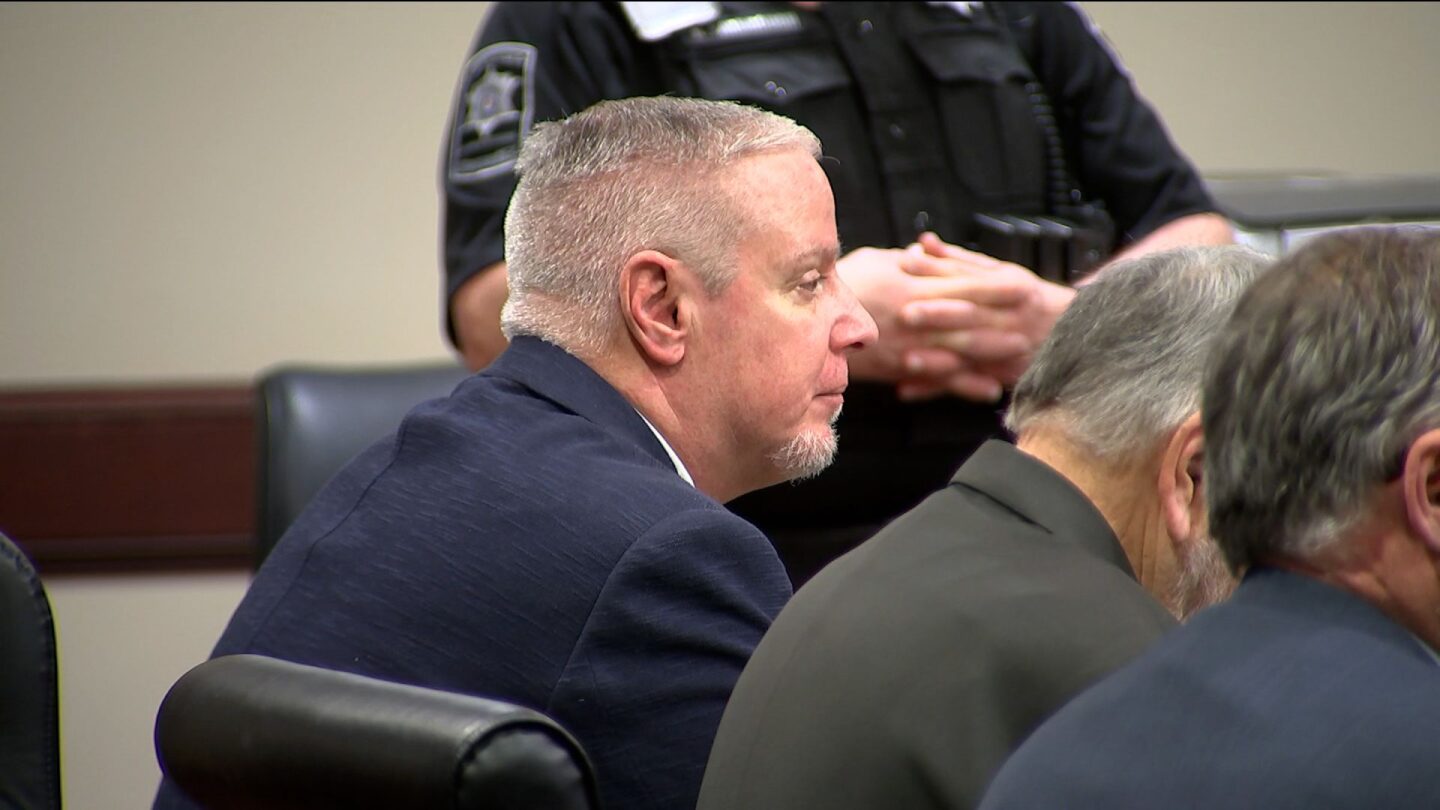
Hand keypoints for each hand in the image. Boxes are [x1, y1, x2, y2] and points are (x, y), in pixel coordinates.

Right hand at [837, 246, 1023, 402]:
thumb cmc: (840, 285)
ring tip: (1021, 356)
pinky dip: (965, 385)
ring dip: (992, 354)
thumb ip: (903, 261)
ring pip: (959, 351)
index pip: (964, 284)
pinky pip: (938, 380)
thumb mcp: (872, 261)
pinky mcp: (899, 369)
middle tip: (1035, 326)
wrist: (807, 323)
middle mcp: (915, 318)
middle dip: (1003, 324)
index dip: (996, 285)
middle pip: (969, 321)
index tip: (1025, 285)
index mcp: (911, 287)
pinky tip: (989, 390)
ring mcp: (909, 346)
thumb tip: (923, 254)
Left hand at [896, 233, 1075, 393]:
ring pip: (970, 355)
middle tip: (906, 314)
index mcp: (1011, 288)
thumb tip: (923, 242)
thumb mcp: (1001, 273)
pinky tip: (908, 390)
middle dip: (940, 315)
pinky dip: (937, 388)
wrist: (1076, 334)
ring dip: (937, 359)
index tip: (906, 264)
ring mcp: (1008, 352)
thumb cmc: (1027, 299)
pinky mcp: (1001, 378)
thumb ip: (959, 261)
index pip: (971, 279)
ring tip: (906, 360)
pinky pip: (965, 386)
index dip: (939, 272)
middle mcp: (1011, 319)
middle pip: (973, 316)